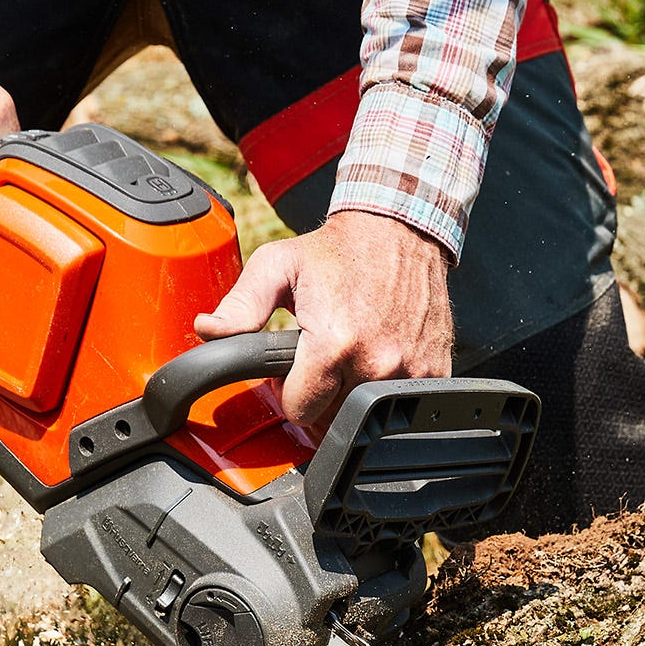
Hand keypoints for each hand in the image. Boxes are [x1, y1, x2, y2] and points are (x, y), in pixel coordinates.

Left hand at [193, 211, 454, 426]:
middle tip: (324, 355)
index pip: (298, 411)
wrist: (401, 229)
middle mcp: (376, 364)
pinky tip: (382, 350)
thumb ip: (240, 306)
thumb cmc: (339, 249)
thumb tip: (208, 331)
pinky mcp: (436, 371)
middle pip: (332, 416)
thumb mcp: (277, 266)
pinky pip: (403, 402)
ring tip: (352, 350)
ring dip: (355, 390)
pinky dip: (389, 385)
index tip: (294, 371)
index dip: (289, 393)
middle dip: (322, 392)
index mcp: (334, 345)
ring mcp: (411, 371)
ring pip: (366, 413)